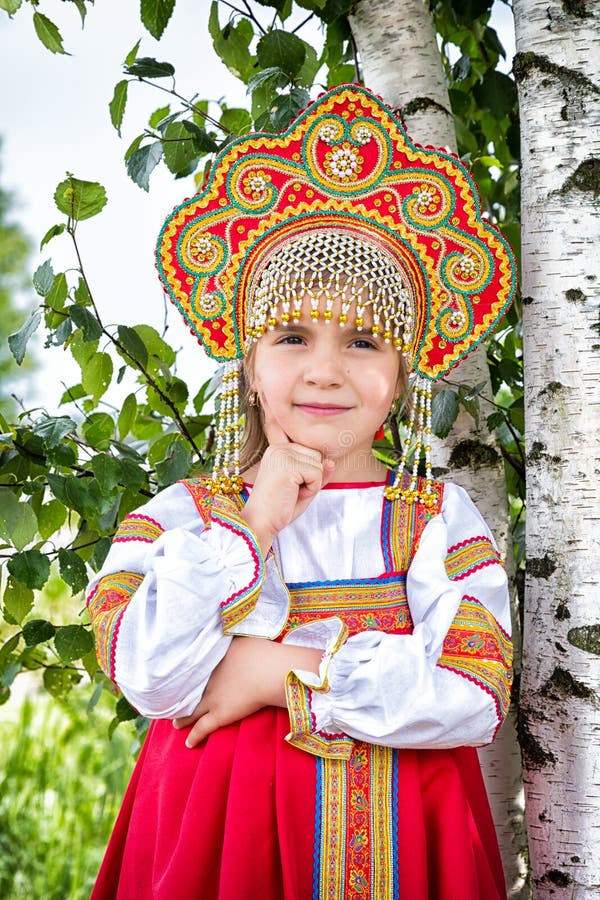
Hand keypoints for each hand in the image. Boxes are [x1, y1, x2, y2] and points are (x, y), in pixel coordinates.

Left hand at [173, 637, 321, 747]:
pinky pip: (203, 728)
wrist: (268, 670)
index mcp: (211, 660)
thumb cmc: (260, 651)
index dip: (185, 674)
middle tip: (169, 701)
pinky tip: (188, 743)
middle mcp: (207, 679)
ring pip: (191, 710)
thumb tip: (225, 629)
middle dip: (179, 696)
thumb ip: (230, 636)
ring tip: (174, 724)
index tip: (177, 677)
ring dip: (182, 718)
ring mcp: (211, 697)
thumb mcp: (242, 637)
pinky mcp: (219, 714)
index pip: (194, 668)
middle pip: (189, 690)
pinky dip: (195, 736)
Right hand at [241, 397, 335, 552]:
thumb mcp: (303, 488)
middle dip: (313, 477)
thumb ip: (318, 473)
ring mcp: (281, 453)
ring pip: (320, 464)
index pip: (301, 442)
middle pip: (317, 454)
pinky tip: (292, 494)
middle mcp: (279, 447)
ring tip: (291, 492)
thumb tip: (332, 461)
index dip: (297, 443)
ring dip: (312, 484)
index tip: (267, 394)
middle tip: (292, 491)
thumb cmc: (280, 508)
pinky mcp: (286, 463)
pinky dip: (311, 489)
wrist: (261, 524)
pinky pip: (318, 473)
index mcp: (278, 448)